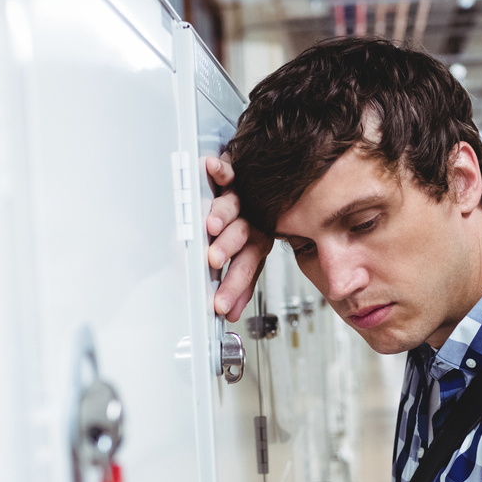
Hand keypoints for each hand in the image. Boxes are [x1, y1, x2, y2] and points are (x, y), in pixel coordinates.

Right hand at [205, 154, 273, 322]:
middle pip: (240, 236)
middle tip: (214, 259)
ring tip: (211, 223)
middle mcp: (251, 220)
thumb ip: (239, 282)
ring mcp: (243, 198)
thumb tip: (230, 314)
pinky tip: (210, 166)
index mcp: (255, 243)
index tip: (221, 305)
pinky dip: (220, 169)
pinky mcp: (236, 174)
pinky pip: (229, 170)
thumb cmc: (250, 224)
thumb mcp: (247, 257)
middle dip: (226, 250)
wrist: (271, 183)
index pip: (246, 267)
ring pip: (232, 206)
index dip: (234, 286)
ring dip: (221, 214)